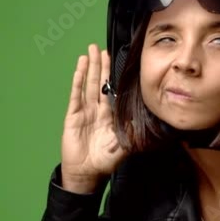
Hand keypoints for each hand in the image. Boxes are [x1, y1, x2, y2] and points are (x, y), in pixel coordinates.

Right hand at [60, 43, 129, 192]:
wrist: (87, 172)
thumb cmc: (105, 161)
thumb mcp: (125, 145)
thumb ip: (134, 132)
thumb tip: (147, 121)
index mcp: (110, 115)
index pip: (112, 91)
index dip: (113, 76)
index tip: (116, 61)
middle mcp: (97, 110)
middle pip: (99, 82)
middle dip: (100, 65)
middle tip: (101, 48)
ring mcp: (84, 111)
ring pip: (88, 84)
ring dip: (89, 68)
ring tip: (90, 51)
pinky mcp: (73, 115)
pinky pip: (76, 95)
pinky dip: (78, 81)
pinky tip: (80, 68)